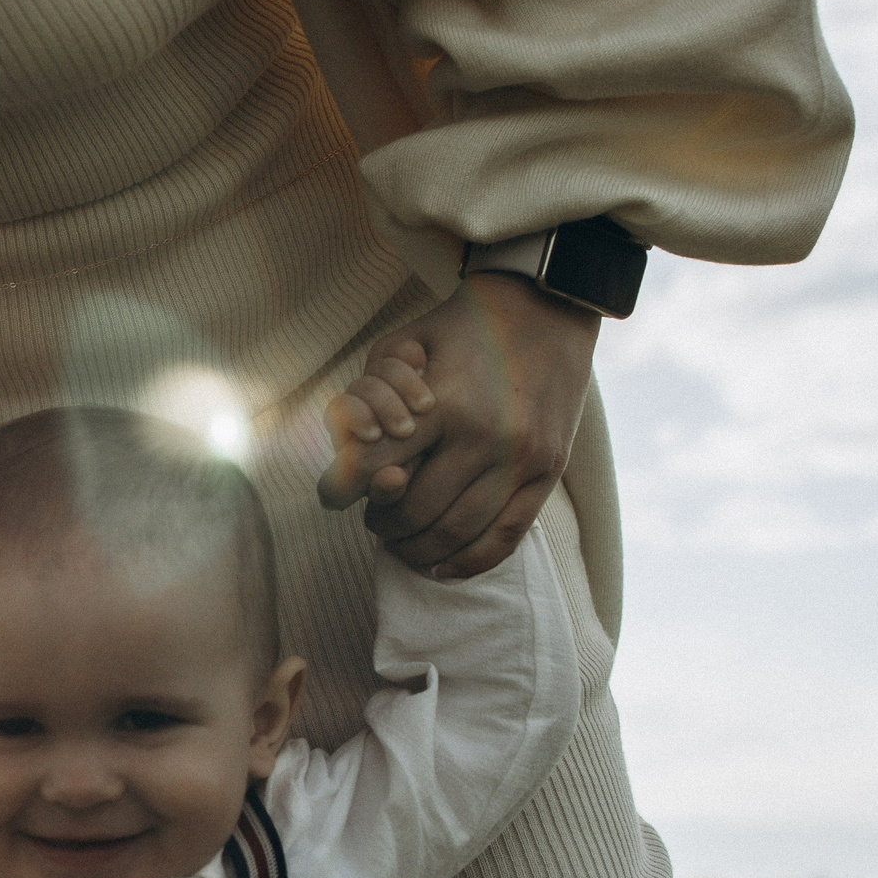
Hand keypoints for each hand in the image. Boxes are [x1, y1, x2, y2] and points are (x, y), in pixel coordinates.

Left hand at [317, 274, 598, 578]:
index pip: (376, 465)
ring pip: (456, 533)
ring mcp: (520, 460)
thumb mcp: (405, 344)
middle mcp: (484, 437)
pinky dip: (467, 562)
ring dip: (418, 548)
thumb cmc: (462, 328)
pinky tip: (443, 567)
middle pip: (414, 510)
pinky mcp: (547, 474)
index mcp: (444, 403)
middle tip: (373, 520)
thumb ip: (368, 394)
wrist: (546, 311)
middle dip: (382, 523)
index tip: (330, 497)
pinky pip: (504, 537)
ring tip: (400, 541)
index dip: (343, 490)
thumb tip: (342, 452)